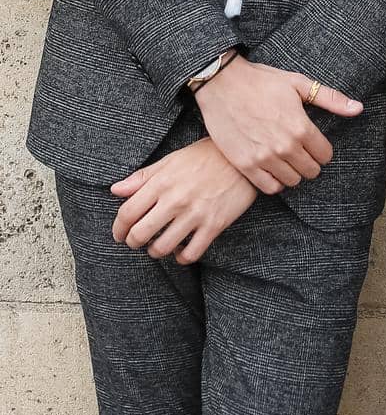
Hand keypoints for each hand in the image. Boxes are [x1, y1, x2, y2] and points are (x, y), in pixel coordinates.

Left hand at [110, 139, 256, 263]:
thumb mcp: (171, 160)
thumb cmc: (204, 157)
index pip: (127, 213)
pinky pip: (191, 253)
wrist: (241, 158)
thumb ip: (142, 177)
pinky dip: (180, 257)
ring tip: (157, 246)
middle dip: (132, 242)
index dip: (118, 228)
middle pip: (140, 234)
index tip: (119, 233)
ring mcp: (195, 214)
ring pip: (162, 247)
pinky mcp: (214, 225)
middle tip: (135, 242)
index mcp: (162, 182)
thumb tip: (115, 190)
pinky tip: (180, 250)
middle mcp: (176, 199)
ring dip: (154, 251)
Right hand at [194, 55, 362, 193]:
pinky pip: (269, 188)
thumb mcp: (298, 84)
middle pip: (311, 171)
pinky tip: (272, 168)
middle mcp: (284, 146)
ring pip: (292, 181)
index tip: (314, 143)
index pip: (325, 155)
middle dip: (309, 162)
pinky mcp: (245, 164)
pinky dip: (274, 182)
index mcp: (301, 127)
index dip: (322, 149)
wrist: (222, 84)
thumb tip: (358, 108)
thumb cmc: (261, 81)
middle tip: (300, 150)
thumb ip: (330, 99)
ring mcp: (264, 157)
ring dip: (292, 172)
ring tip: (286, 158)